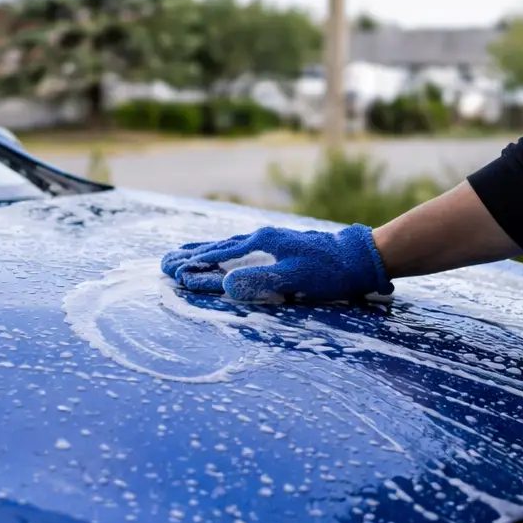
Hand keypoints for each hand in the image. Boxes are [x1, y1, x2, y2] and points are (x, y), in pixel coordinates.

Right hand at [160, 224, 392, 302]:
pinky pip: (241, 246)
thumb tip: (227, 286)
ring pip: (227, 244)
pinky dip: (222, 250)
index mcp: (262, 241)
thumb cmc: (330, 270)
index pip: (221, 255)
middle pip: (218, 245)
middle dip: (191, 255)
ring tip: (182, 255)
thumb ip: (261, 281)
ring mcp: (269, 239)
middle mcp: (262, 236)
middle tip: (164, 262)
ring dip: (203, 251)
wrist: (358, 257)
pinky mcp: (277, 245)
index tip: (174, 273)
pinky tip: (220, 252)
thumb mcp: (296, 278)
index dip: (197, 266)